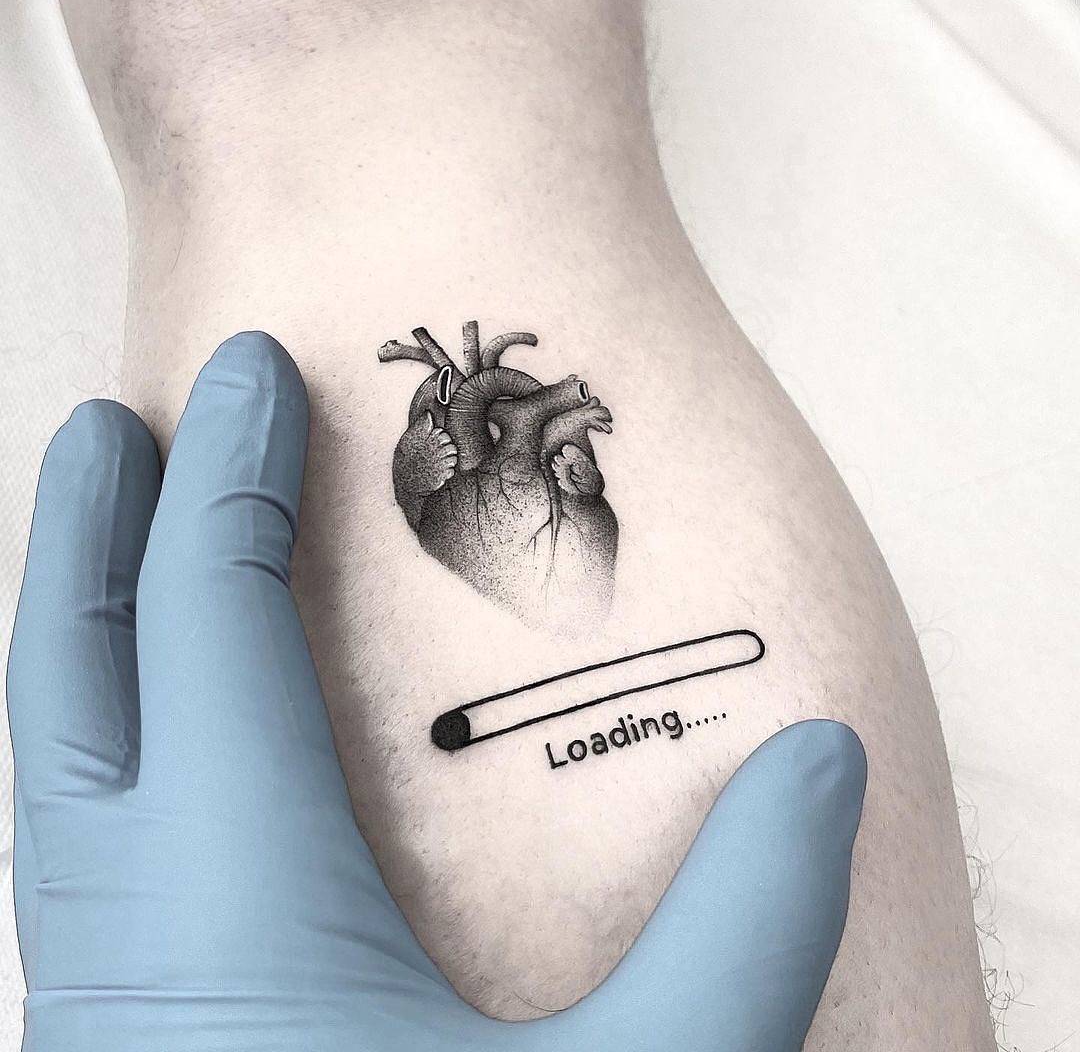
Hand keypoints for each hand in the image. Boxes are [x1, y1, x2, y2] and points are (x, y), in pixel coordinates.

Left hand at [7, 332, 866, 1050]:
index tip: (246, 367)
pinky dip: (103, 740)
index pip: (210, 616)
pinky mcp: (106, 1043)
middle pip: (71, 667)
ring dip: (84, 633)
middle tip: (116, 422)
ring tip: (120, 542)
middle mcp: (119, 929)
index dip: (226, 473)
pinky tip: (158, 736)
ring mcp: (90, 995)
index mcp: (230, 899)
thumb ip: (745, 931)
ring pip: (53, 759)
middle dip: (92, 527)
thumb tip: (830, 767)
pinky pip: (75, 840)